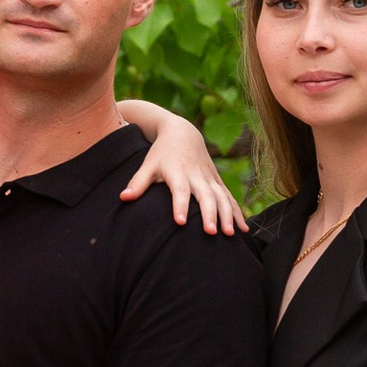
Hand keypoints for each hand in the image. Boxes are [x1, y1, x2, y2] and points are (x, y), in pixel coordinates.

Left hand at [119, 114, 247, 234]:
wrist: (182, 133)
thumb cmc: (161, 153)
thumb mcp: (148, 165)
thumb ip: (138, 182)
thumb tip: (123, 198)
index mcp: (178, 171)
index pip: (180, 190)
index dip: (179, 205)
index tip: (180, 222)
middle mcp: (196, 175)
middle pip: (206, 195)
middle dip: (210, 214)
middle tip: (212, 232)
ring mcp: (210, 178)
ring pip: (222, 197)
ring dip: (228, 215)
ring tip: (230, 234)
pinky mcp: (218, 181)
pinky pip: (229, 197)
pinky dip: (237, 212)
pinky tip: (243, 229)